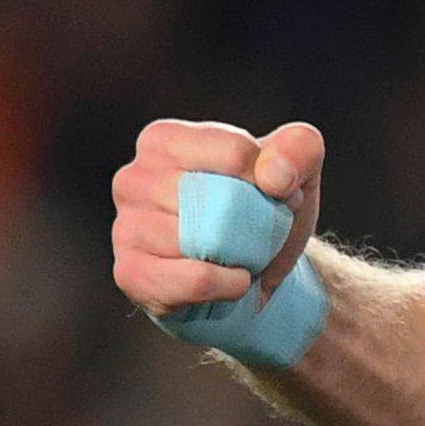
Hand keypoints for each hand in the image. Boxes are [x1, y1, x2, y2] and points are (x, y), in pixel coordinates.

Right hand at [111, 119, 325, 316]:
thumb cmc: (266, 210)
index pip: (235, 153)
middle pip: (222, 200)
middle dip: (260, 221)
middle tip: (262, 228)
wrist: (254, 273)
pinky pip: (194, 280)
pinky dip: (228, 285)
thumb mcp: (297, 168)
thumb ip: (299, 148)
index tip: (277, 193)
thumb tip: (273, 176)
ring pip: (209, 241)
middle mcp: (133, 179)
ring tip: (240, 252)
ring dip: (245, 255)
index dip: (275, 181)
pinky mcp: (131, 274)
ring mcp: (125, 228)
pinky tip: (231, 281)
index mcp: (164, 140)